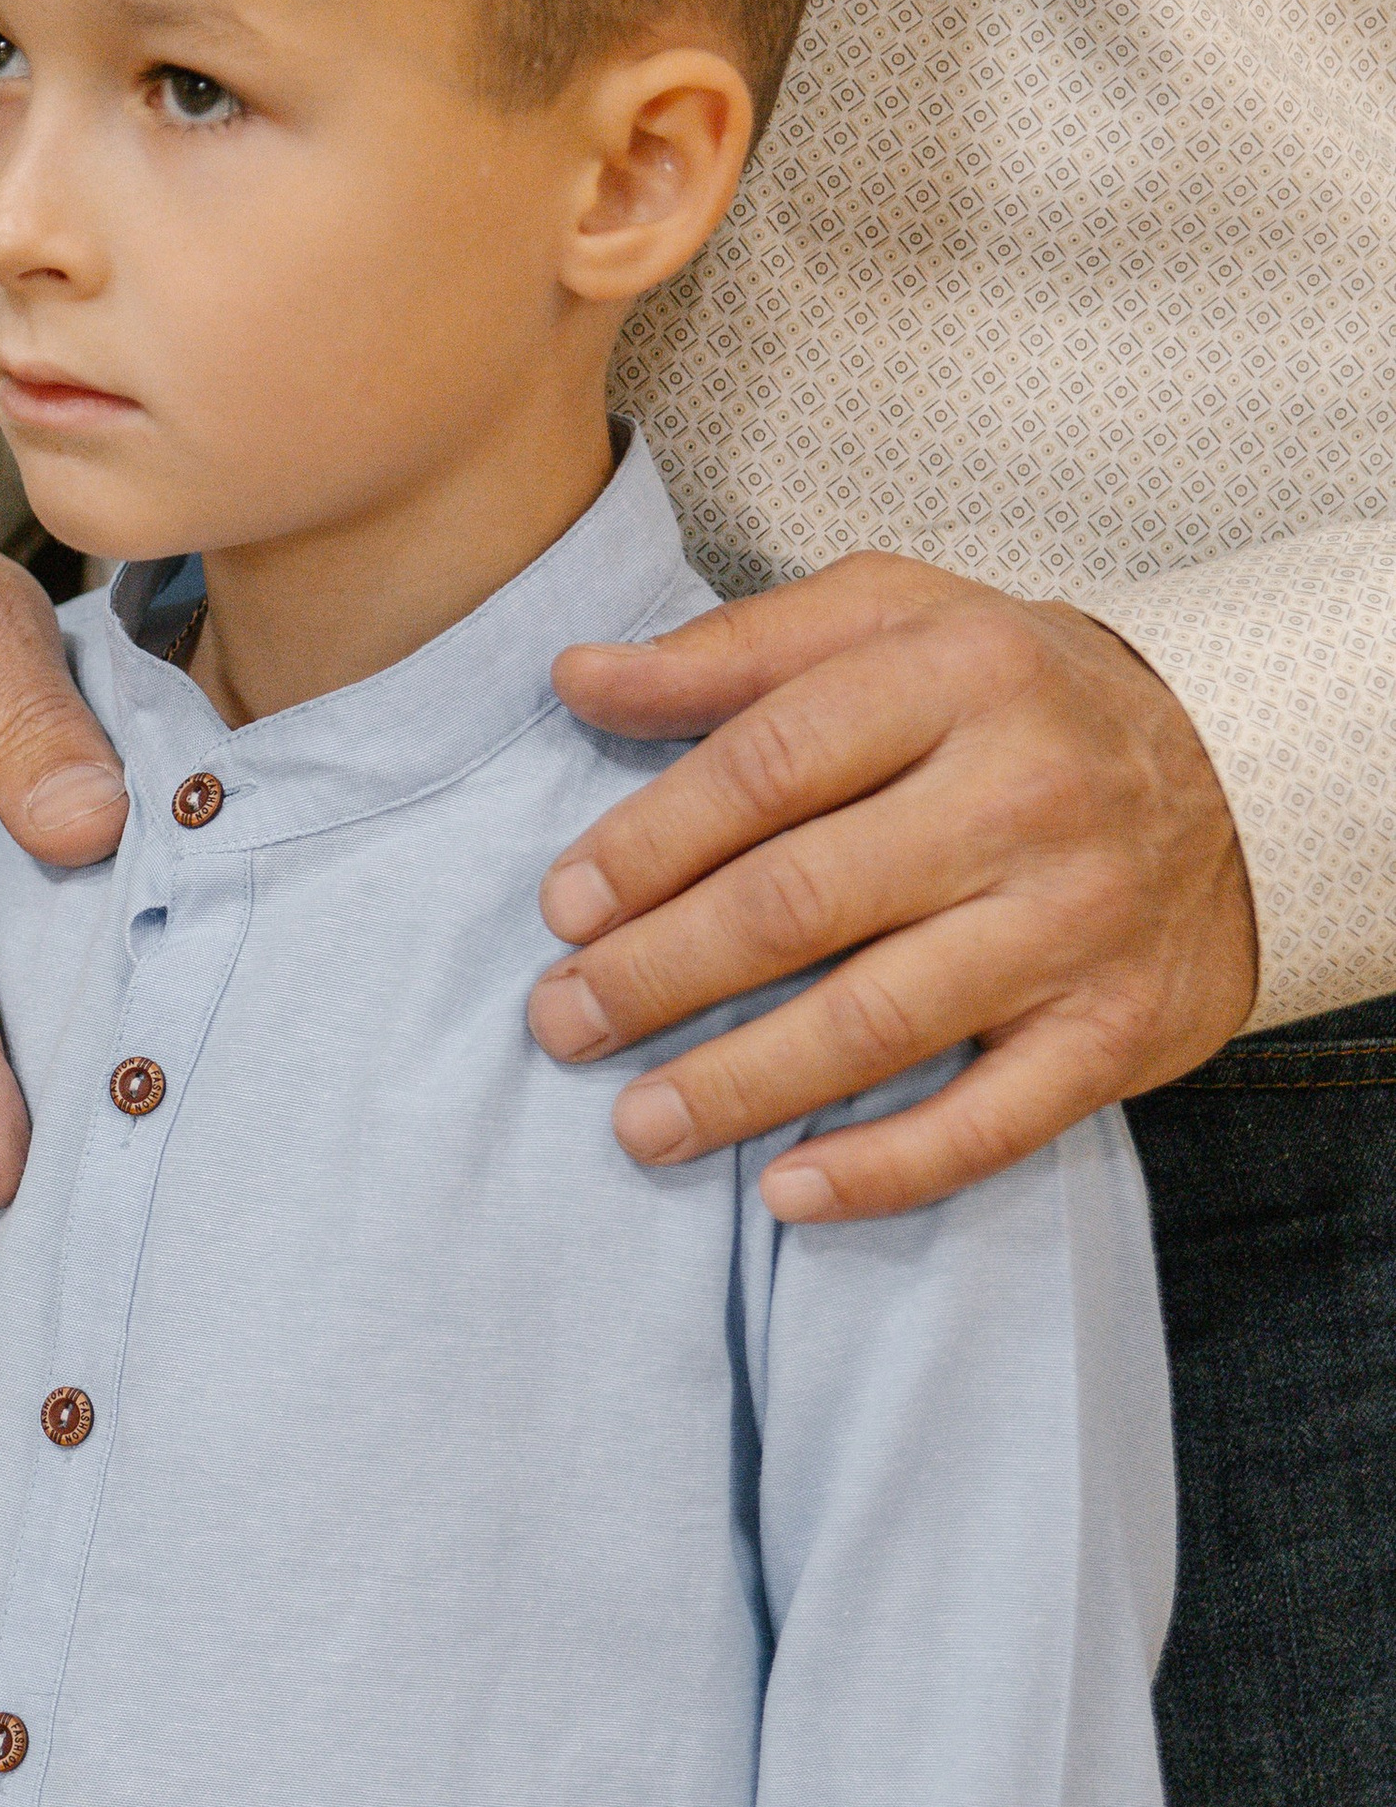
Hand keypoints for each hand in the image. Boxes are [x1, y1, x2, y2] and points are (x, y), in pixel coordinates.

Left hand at [529, 554, 1257, 1218]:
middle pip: (801, 901)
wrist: (1245, 772)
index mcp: (956, 675)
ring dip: (739, 1085)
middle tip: (562, 1021)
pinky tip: (785, 1190)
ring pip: (877, 1021)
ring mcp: (1075, 922)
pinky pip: (991, 1121)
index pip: (767, 765)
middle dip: (659, 974)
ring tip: (637, 1123)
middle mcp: (1024, 795)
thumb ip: (734, 653)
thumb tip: (578, 678)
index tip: (562, 907)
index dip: (647, 844)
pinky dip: (885, 1167)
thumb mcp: (892, 617)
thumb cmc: (1016, 694)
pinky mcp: (1117, 1030)